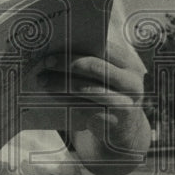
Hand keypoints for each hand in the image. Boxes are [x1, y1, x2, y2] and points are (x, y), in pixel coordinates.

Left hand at [29, 39, 149, 172]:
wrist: (124, 129)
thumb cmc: (110, 94)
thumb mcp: (108, 77)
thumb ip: (93, 63)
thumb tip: (56, 52)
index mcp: (130, 64)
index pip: (104, 48)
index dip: (78, 46)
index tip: (55, 45)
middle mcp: (132, 82)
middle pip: (94, 66)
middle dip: (66, 63)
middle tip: (45, 62)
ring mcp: (125, 103)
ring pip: (87, 88)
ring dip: (60, 83)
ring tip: (42, 80)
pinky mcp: (113, 121)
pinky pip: (83, 108)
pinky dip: (64, 100)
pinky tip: (51, 95)